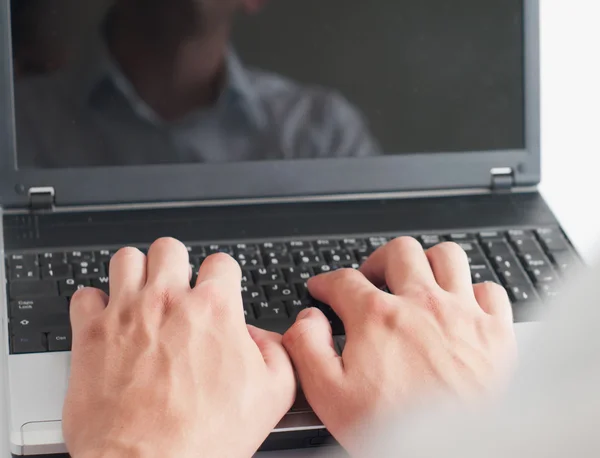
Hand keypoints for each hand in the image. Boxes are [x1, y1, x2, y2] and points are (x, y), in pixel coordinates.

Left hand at [63, 238, 295, 457]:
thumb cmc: (203, 438)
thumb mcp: (272, 396)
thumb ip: (276, 352)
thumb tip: (261, 337)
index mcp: (213, 310)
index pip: (221, 262)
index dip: (223, 276)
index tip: (217, 289)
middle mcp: (168, 302)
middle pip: (169, 248)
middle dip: (176, 264)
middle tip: (176, 289)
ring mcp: (126, 314)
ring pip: (125, 259)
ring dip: (135, 273)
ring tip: (140, 294)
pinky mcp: (90, 335)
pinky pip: (85, 296)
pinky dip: (94, 304)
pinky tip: (106, 319)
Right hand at [282, 237, 516, 454]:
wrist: (454, 453)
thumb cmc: (395, 430)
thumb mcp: (330, 396)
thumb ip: (308, 349)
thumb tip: (306, 320)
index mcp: (378, 319)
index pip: (344, 280)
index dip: (326, 282)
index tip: (323, 288)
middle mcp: (422, 305)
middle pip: (399, 252)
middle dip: (378, 260)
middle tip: (370, 278)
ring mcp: (463, 314)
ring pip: (446, 257)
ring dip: (427, 262)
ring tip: (417, 279)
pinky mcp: (496, 333)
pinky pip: (489, 290)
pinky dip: (474, 291)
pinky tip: (463, 305)